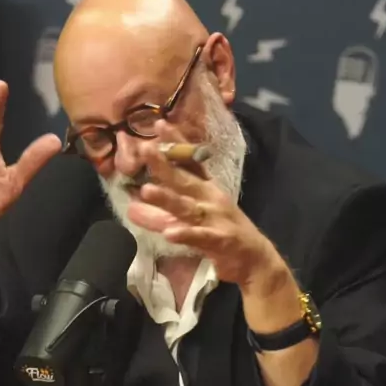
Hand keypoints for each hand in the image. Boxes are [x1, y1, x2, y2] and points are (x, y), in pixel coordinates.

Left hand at [127, 120, 287, 293]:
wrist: (255, 261)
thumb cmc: (221, 235)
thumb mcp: (189, 222)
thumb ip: (159, 215)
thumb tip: (130, 208)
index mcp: (205, 190)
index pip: (189, 162)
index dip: (176, 143)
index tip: (160, 124)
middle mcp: (210, 199)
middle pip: (184, 180)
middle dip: (164, 165)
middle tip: (145, 149)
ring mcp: (216, 218)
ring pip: (187, 207)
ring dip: (168, 199)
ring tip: (146, 190)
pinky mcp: (221, 239)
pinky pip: (200, 237)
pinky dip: (186, 234)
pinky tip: (169, 233)